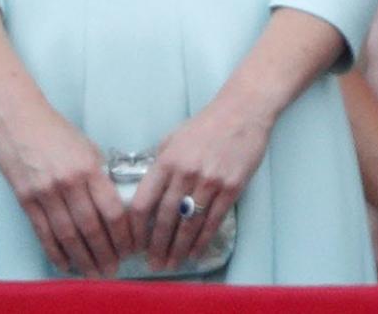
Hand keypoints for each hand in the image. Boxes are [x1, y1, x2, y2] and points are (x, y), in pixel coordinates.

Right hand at [0, 99, 132, 277]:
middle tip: (113, 270)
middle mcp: (69, 182)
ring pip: (68, 235)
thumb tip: (112, 202)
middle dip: (105, 253)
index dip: (123, 233)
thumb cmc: (56, 131)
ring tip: (94, 273)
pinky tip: (66, 264)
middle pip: (91, 227)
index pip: (111, 209)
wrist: (19, 120)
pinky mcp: (26, 200)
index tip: (130, 247)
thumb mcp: (87, 147)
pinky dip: (56, 252)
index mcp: (89, 167)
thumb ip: (99, 174)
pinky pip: (44, 233)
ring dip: (83, 258)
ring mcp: (45, 193)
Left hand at [129, 98, 270, 271]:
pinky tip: (195, 253)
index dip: (136, 228)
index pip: (144, 202)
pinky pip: (213, 220)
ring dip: (179, 249)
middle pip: (166, 218)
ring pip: (190, 224)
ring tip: (172, 264)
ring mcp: (210, 181)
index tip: (134, 243)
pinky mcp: (231, 187)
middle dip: (158, 246)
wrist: (242, 111)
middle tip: (154, 265)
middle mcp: (186, 172)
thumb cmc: (205, 124)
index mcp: (167, 160)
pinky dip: (203, 241)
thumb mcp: (174, 138)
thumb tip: (148, 191)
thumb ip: (160, 164)